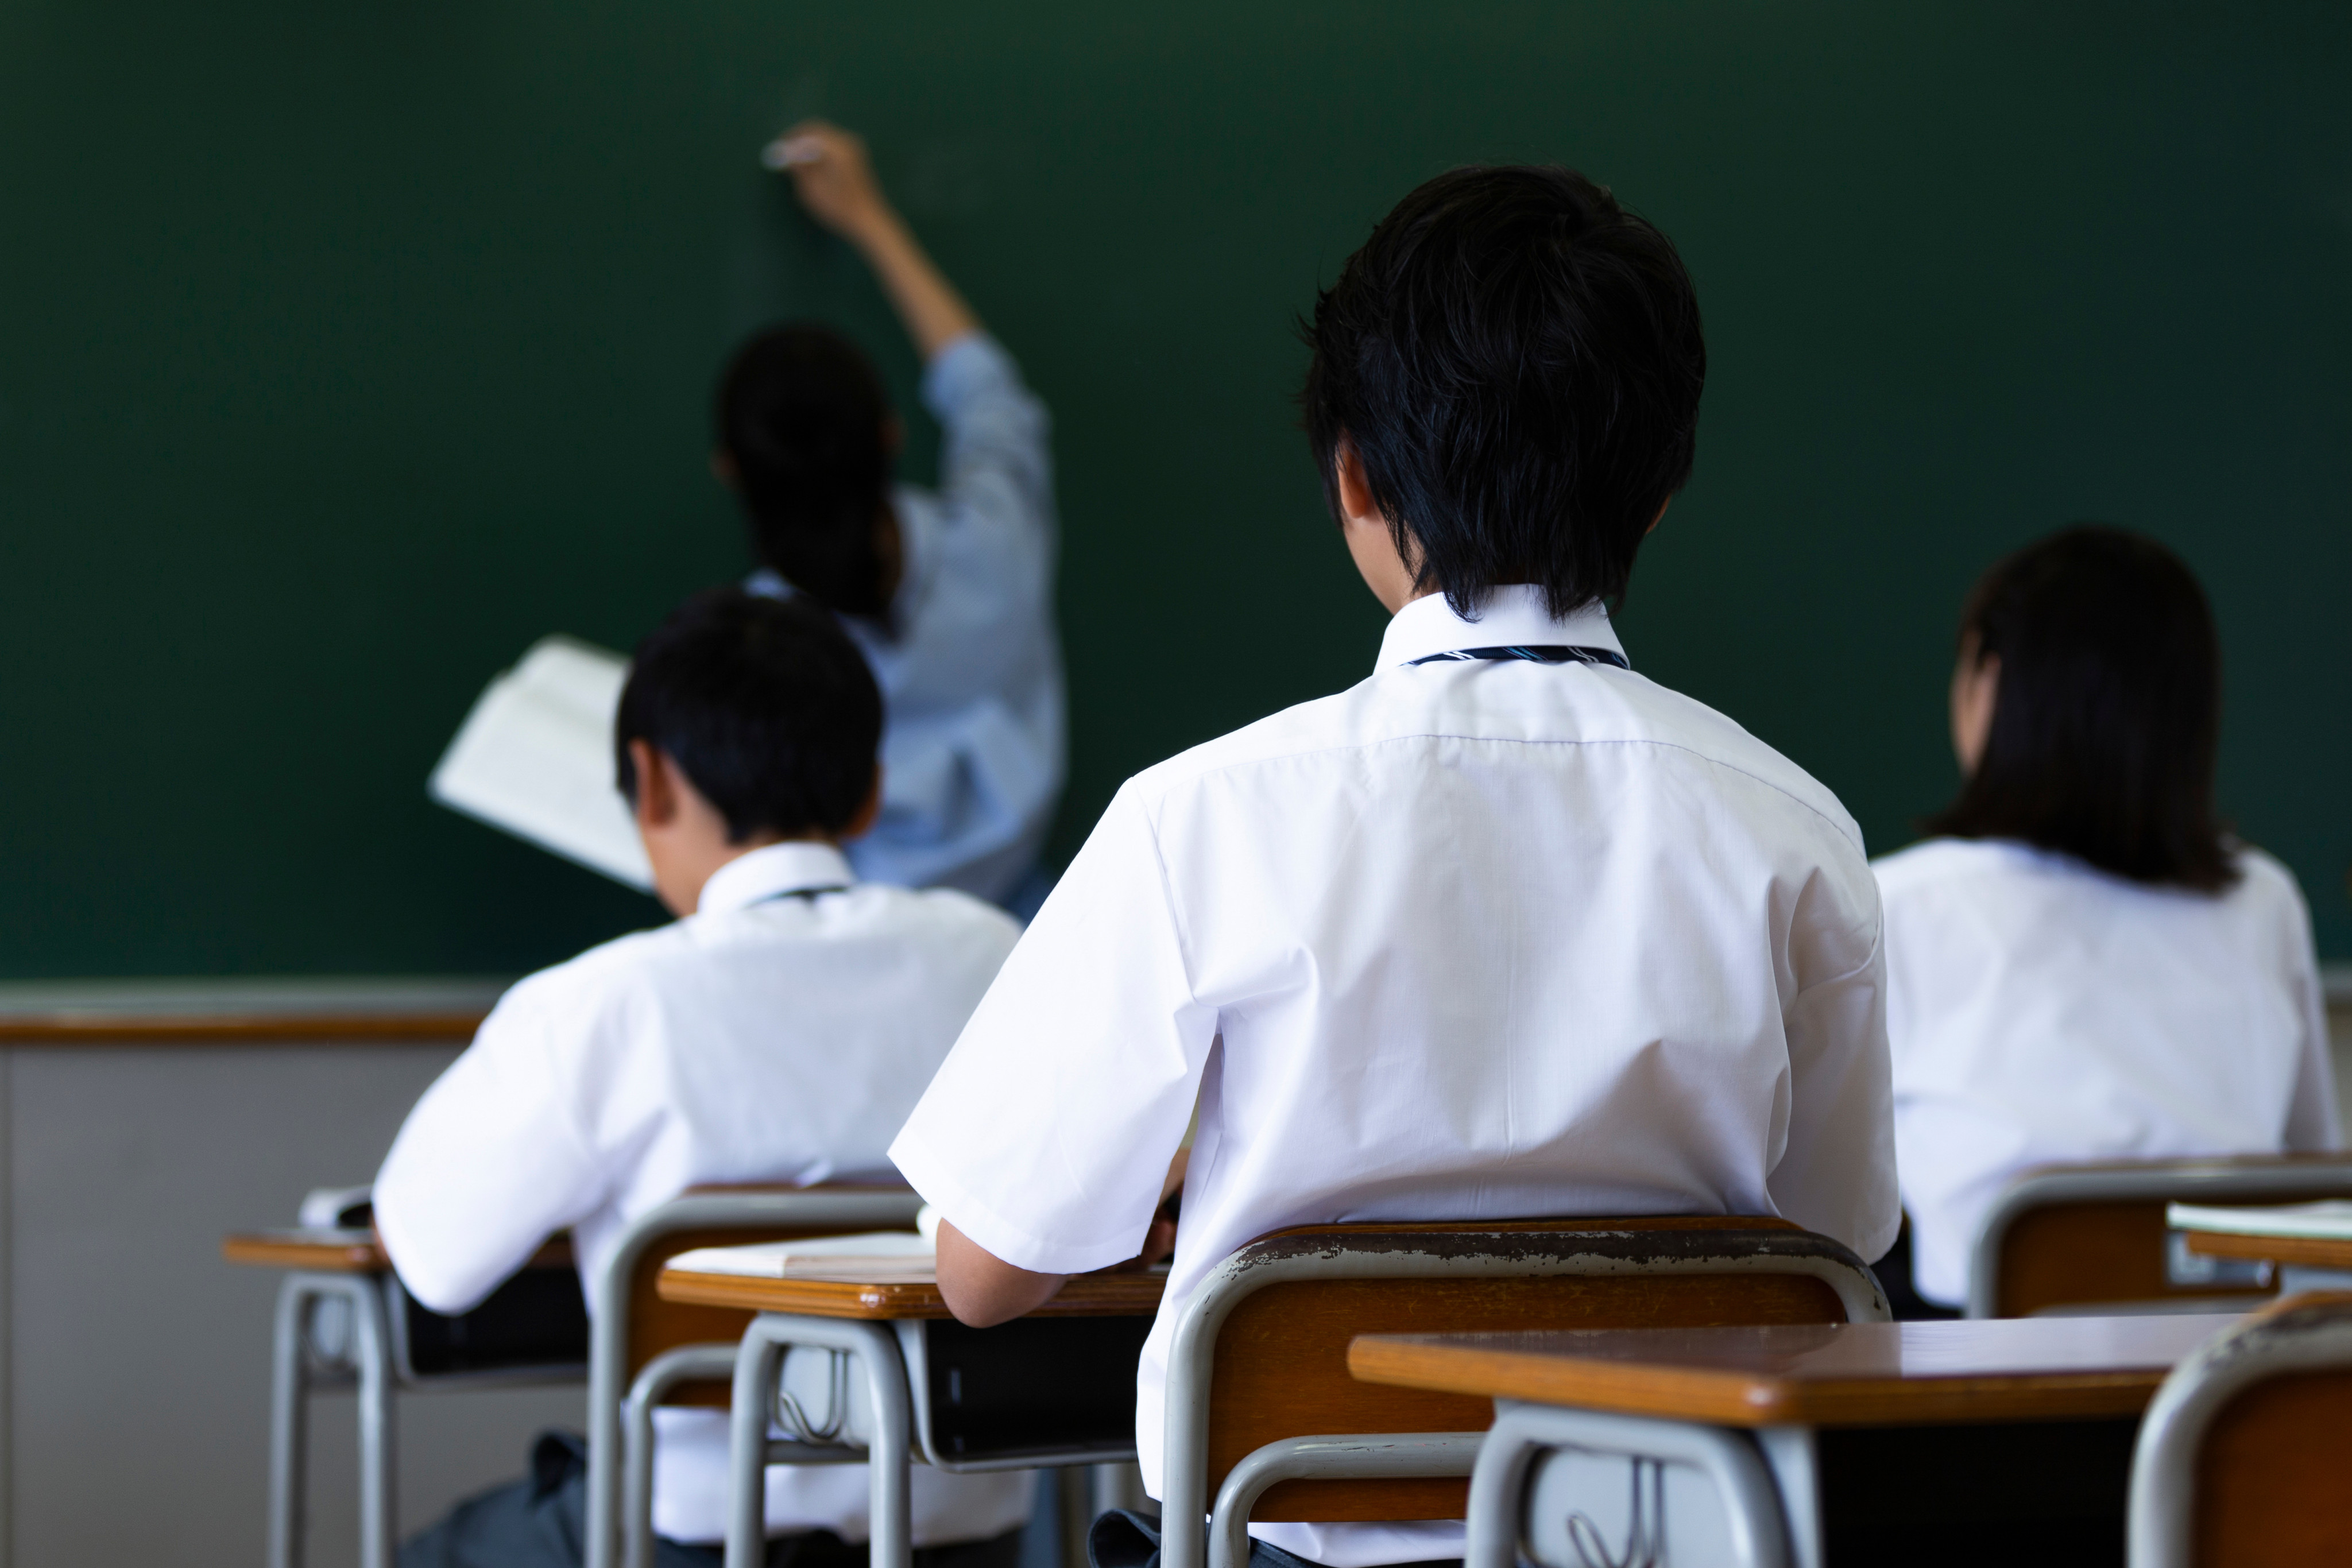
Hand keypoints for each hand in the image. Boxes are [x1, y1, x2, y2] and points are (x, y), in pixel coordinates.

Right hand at [765, 120, 892, 244]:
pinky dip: (818, 148)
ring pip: (824, 135)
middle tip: (783, 152)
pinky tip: (810, 162)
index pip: (807, 133)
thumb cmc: (839, 208)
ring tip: (794, 159)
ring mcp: (854, 147)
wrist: (869, 220)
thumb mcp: (811, 190)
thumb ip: (798, 168)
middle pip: (817, 129)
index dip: (789, 141)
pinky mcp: (856, 155)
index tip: (777, 151)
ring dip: (808, 143)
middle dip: (797, 139)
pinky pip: (832, 143)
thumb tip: (785, 153)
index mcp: (837, 147)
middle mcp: (847, 141)